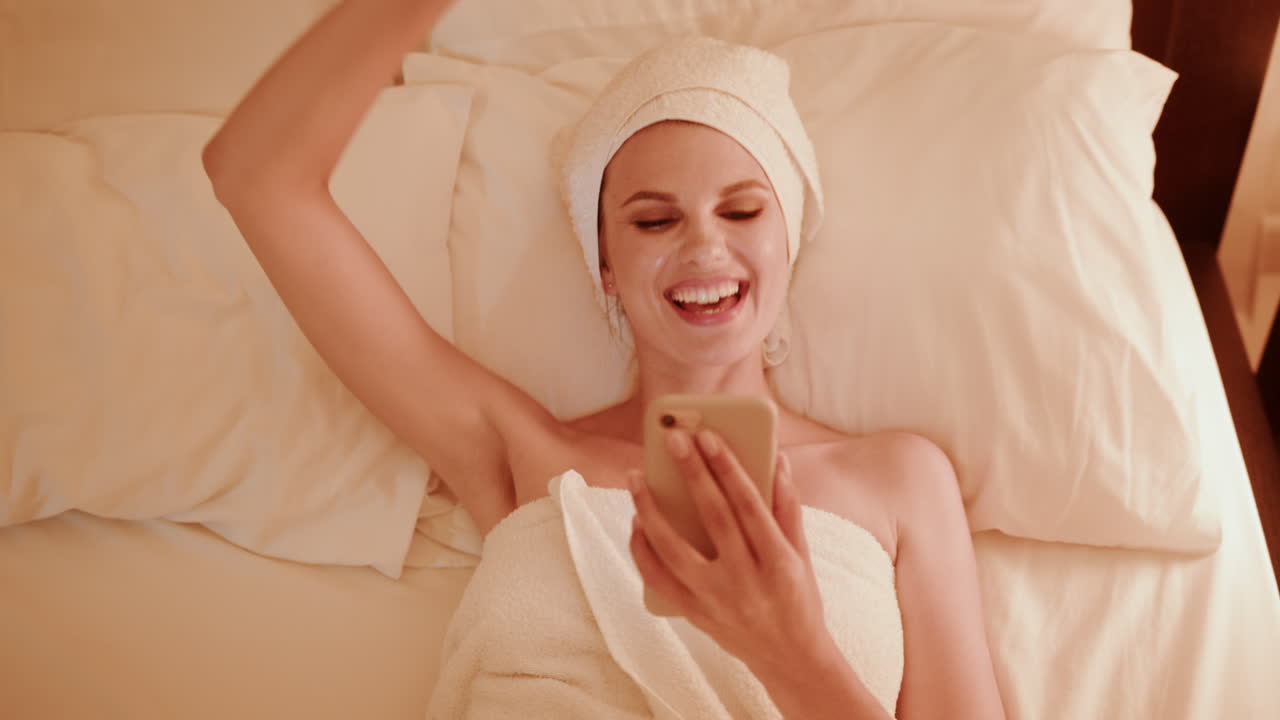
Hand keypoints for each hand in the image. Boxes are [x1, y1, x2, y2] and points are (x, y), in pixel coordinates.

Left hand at [627, 428, 834, 678]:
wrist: (790, 660)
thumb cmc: (799, 599)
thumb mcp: (802, 555)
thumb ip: (788, 507)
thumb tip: (777, 459)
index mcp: (779, 562)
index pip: (749, 504)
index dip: (727, 467)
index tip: (708, 436)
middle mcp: (746, 581)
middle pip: (712, 517)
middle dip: (691, 473)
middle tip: (673, 439)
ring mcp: (716, 600)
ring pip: (673, 549)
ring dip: (650, 510)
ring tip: (636, 478)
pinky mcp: (695, 614)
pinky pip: (657, 579)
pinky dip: (642, 549)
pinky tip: (636, 522)